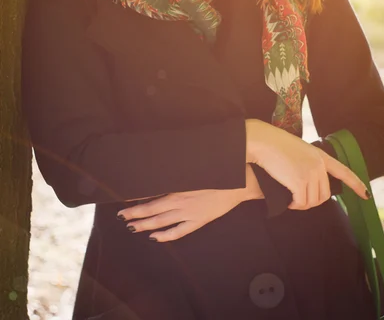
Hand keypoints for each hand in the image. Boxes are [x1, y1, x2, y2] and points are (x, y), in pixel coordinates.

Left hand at [117, 165, 263, 241]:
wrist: (239, 183)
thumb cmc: (218, 171)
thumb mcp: (195, 169)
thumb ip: (178, 171)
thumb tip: (162, 170)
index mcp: (179, 186)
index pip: (152, 194)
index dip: (136, 198)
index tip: (123, 199)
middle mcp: (181, 201)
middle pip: (152, 209)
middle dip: (135, 213)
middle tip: (121, 216)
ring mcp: (189, 213)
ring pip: (161, 222)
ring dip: (144, 224)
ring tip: (132, 227)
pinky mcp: (199, 221)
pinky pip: (178, 232)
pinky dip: (165, 236)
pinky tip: (154, 237)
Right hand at [245, 118, 368, 209]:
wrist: (262, 141)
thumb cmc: (274, 145)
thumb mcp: (298, 151)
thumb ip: (308, 163)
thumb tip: (307, 184)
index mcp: (320, 156)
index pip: (343, 171)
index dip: (355, 184)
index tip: (365, 194)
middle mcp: (318, 165)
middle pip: (324, 194)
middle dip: (312, 201)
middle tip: (298, 200)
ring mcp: (310, 173)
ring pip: (312, 201)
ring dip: (302, 204)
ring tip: (291, 200)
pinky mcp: (299, 181)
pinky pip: (301, 202)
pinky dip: (295, 205)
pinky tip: (288, 202)